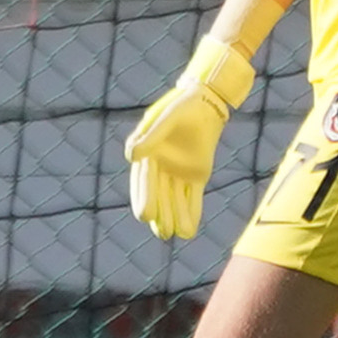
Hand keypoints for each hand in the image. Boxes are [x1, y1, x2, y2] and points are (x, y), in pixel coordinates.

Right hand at [122, 36, 256, 239]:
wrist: (206, 103)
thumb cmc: (182, 106)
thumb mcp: (167, 117)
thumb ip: (151, 135)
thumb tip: (131, 156)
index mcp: (147, 153)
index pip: (143, 180)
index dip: (143, 198)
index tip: (144, 216)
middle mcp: (159, 167)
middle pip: (158, 194)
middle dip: (160, 213)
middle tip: (161, 232)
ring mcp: (177, 173)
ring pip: (175, 199)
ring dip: (175, 217)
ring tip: (177, 234)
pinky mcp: (196, 176)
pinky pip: (192, 197)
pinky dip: (192, 213)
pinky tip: (190, 230)